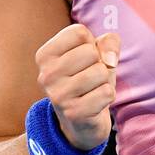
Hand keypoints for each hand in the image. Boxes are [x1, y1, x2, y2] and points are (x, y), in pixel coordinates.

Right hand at [34, 23, 120, 150]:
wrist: (81, 122)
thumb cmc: (88, 79)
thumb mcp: (97, 54)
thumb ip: (108, 42)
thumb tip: (109, 58)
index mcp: (45, 55)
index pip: (79, 32)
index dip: (91, 44)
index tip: (84, 60)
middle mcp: (46, 75)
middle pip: (91, 52)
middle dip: (99, 64)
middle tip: (89, 78)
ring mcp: (58, 95)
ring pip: (101, 71)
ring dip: (104, 81)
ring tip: (92, 90)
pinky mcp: (74, 113)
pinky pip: (107, 92)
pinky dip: (108, 96)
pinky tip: (96, 103)